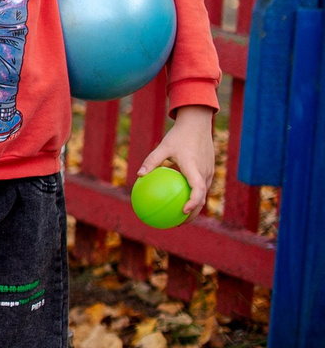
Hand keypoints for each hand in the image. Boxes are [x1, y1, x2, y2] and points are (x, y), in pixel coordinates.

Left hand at [136, 103, 216, 219]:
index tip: (183, 211)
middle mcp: (205, 172)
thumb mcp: (163, 147)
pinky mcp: (209, 170)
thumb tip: (138, 175)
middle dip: (193, 213)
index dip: (193, 202)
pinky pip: (202, 186)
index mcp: (194, 167)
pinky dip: (194, 195)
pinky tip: (179, 198)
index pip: (198, 189)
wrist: (197, 124)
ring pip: (203, 194)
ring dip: (195, 207)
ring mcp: (209, 171)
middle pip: (203, 198)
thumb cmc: (178, 135)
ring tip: (179, 216)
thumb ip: (152, 161)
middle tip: (178, 223)